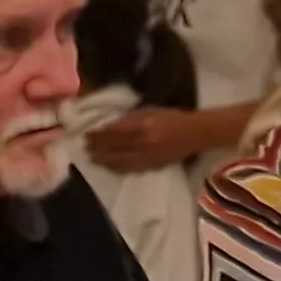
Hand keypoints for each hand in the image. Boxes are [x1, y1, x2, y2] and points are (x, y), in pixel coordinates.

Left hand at [84, 105, 200, 172]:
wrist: (195, 133)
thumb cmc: (172, 117)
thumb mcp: (149, 110)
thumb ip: (128, 118)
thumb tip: (108, 126)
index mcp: (142, 126)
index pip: (111, 133)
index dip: (97, 135)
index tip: (86, 135)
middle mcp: (142, 143)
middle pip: (112, 148)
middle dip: (96, 148)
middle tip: (84, 147)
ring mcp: (146, 157)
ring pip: (117, 161)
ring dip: (102, 160)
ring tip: (91, 158)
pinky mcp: (151, 166)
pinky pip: (129, 170)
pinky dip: (115, 168)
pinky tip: (107, 166)